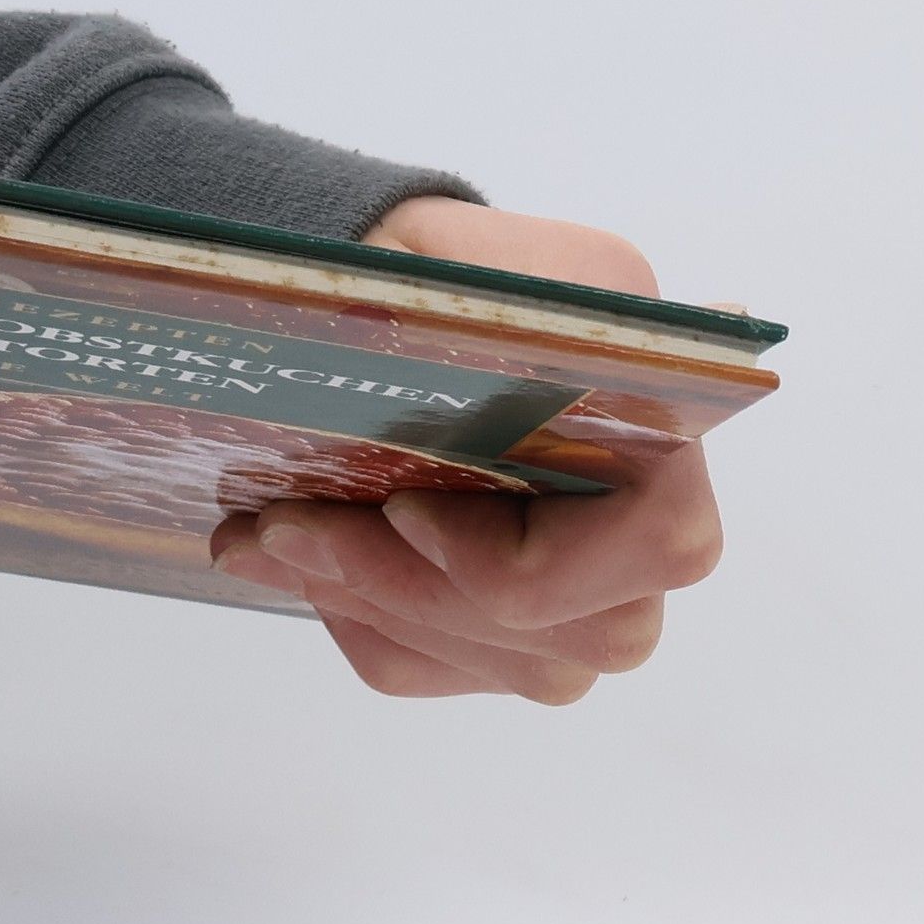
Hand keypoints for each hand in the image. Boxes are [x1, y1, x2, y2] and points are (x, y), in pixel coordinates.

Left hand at [209, 196, 726, 704]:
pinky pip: (434, 666)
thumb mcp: (460, 257)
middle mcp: (649, 529)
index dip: (526, 554)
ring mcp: (591, 595)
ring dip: (365, 601)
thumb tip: (450, 359)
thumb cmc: (439, 268)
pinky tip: (291, 559)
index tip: (401, 508)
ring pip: (499, 664)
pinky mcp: (510, 633)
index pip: (661, 543)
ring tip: (260, 535)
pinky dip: (354, 617)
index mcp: (663, 416)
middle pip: (570, 638)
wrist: (399, 297)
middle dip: (408, 588)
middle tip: (279, 526)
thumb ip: (484, 309)